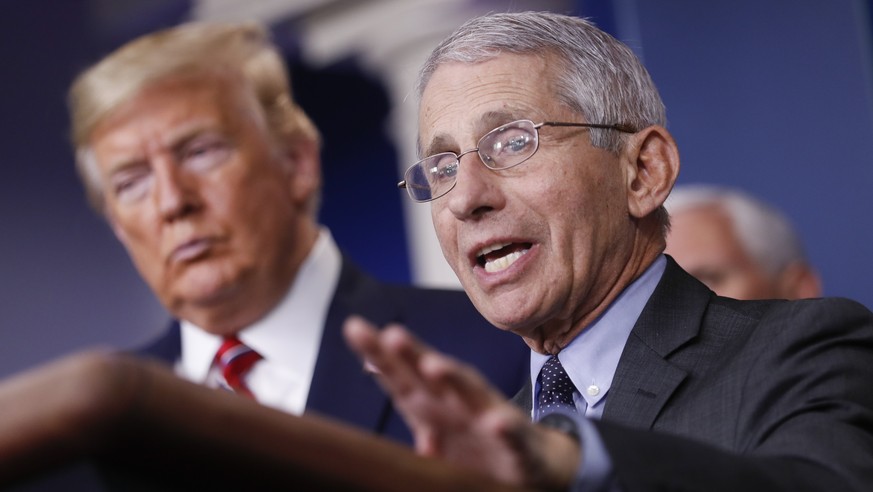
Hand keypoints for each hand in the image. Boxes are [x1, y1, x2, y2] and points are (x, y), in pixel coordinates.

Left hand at [343, 316, 580, 489]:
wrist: (534, 462)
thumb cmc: (475, 441)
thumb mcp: (433, 422)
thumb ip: (406, 395)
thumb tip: (370, 366)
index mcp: (434, 402)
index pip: (402, 373)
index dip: (379, 352)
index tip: (355, 328)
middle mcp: (459, 402)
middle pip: (431, 374)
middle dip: (412, 354)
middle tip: (391, 334)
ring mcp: (488, 419)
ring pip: (470, 393)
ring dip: (453, 377)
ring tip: (433, 366)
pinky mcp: (516, 443)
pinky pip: (510, 435)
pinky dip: (504, 428)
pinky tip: (496, 423)